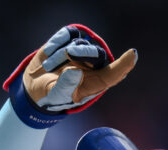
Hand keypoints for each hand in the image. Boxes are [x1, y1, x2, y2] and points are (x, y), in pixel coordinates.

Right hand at [5, 25, 136, 126]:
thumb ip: (65, 87)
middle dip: (83, 53)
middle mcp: (92, 66)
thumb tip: (75, 71)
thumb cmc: (50, 95)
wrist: (34, 86)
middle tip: (68, 55)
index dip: (124, 64)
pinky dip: (55, 43)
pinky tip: (48, 54)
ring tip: (49, 67)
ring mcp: (81, 51)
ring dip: (60, 55)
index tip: (132, 54)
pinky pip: (66, 34)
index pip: (113, 74)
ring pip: (78, 44)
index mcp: (95, 83)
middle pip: (96, 54)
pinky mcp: (69, 40)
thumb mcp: (55, 97)